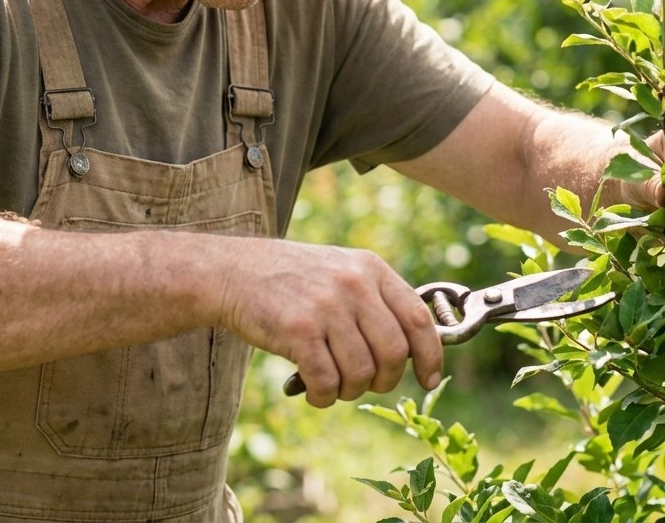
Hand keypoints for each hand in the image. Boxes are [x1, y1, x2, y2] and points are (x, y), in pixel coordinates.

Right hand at [216, 242, 441, 407]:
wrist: (234, 271)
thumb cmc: (292, 280)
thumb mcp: (342, 271)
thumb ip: (376, 301)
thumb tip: (413, 350)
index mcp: (371, 269)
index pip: (418, 319)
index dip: (430, 356)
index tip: (428, 379)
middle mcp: (354, 284)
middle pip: (394, 353)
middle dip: (384, 380)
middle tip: (365, 384)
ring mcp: (327, 306)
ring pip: (362, 372)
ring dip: (350, 391)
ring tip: (334, 385)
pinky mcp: (299, 330)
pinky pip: (327, 381)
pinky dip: (323, 396)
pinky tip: (313, 391)